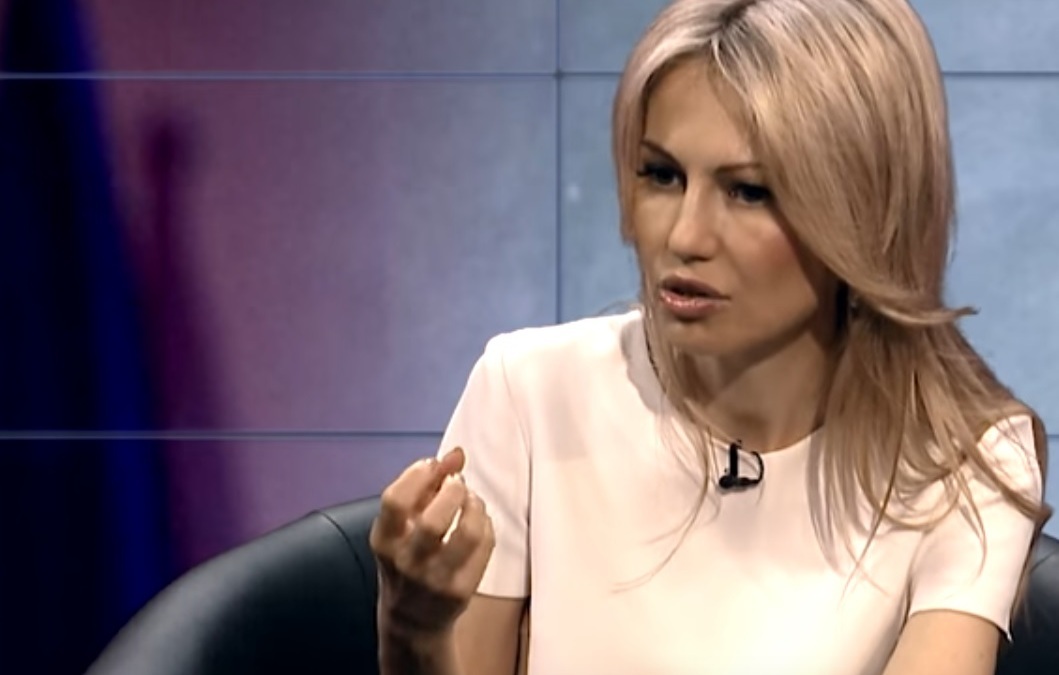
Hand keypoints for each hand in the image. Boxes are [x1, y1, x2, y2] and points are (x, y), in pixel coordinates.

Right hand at [370, 447, 495, 639]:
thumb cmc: (407, 559)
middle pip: (434, 519)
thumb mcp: (403, 524)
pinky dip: (486, 524)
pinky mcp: (461, 590)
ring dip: (475, 507)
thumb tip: (456, 454)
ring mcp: (435, 579)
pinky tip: (479, 522)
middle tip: (457, 483)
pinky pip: (484, 547)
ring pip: (467, 534)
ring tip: (471, 501)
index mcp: (384, 540)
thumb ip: (426, 485)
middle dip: (453, 490)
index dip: (419, 474)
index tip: (433, 465)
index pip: (395, 500)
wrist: (412, 619)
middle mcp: (406, 562)